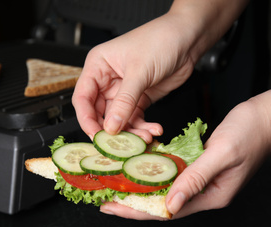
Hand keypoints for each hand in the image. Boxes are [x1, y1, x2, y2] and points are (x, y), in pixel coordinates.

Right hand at [72, 13, 196, 141]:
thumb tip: (111, 126)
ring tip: (145, 137)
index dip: (86, 119)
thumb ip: (125, 101)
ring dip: (131, 131)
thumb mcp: (140, 72)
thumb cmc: (160, 40)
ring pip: (120, 119)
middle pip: (100, 112)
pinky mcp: (140, 98)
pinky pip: (136, 118)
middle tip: (121, 144)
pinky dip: (143, 127)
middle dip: (111, 130)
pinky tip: (153, 130)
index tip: (96, 136)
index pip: (83, 98)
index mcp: (98, 66)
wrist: (187, 39)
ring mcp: (125, 91)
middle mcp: (108, 79)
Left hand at [100, 99, 270, 218]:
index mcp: (212, 195)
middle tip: (106, 198)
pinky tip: (139, 166)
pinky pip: (173, 172)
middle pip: (163, 202)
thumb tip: (171, 203)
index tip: (114, 207)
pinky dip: (155, 171)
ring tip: (117, 185)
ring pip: (166, 188)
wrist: (267, 116)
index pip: (168, 210)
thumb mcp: (223, 153)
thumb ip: (196, 178)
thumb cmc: (252, 132)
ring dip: (142, 187)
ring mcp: (202, 178)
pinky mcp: (200, 165)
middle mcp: (205, 191)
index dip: (138, 210)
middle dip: (134, 201)